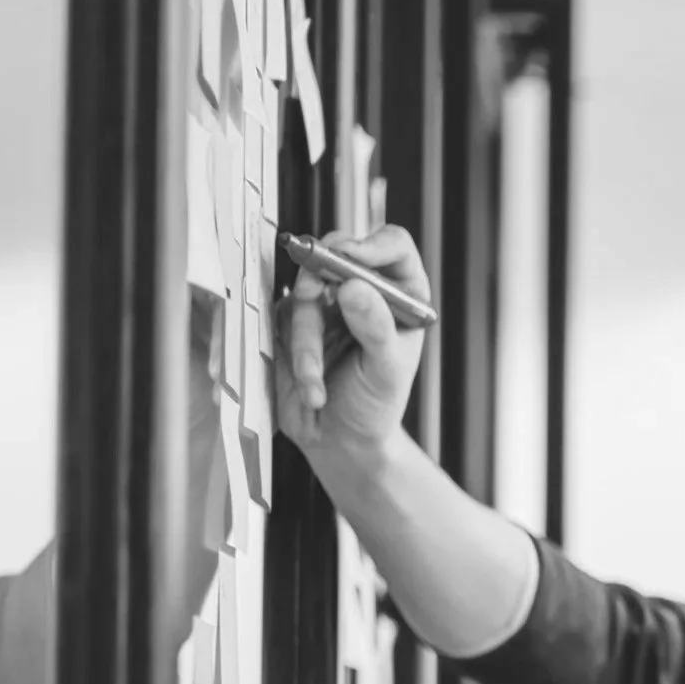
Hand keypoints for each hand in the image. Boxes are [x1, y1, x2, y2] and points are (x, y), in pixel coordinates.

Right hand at [275, 226, 430, 460]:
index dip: (371, 243)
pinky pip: (283, 317)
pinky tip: (310, 384)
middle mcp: (364, 292)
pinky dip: (293, 352)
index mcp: (401, 296)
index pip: (392, 246)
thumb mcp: (386, 370)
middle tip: (313, 297)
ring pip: (305, 288)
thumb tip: (355, 287)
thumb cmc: (374, 406)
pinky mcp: (294, 319)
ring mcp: (327, 303)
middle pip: (338, 253)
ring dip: (306, 338)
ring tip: (315, 378)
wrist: (339, 440)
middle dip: (322, 277)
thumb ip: (376, 328)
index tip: (350, 258)